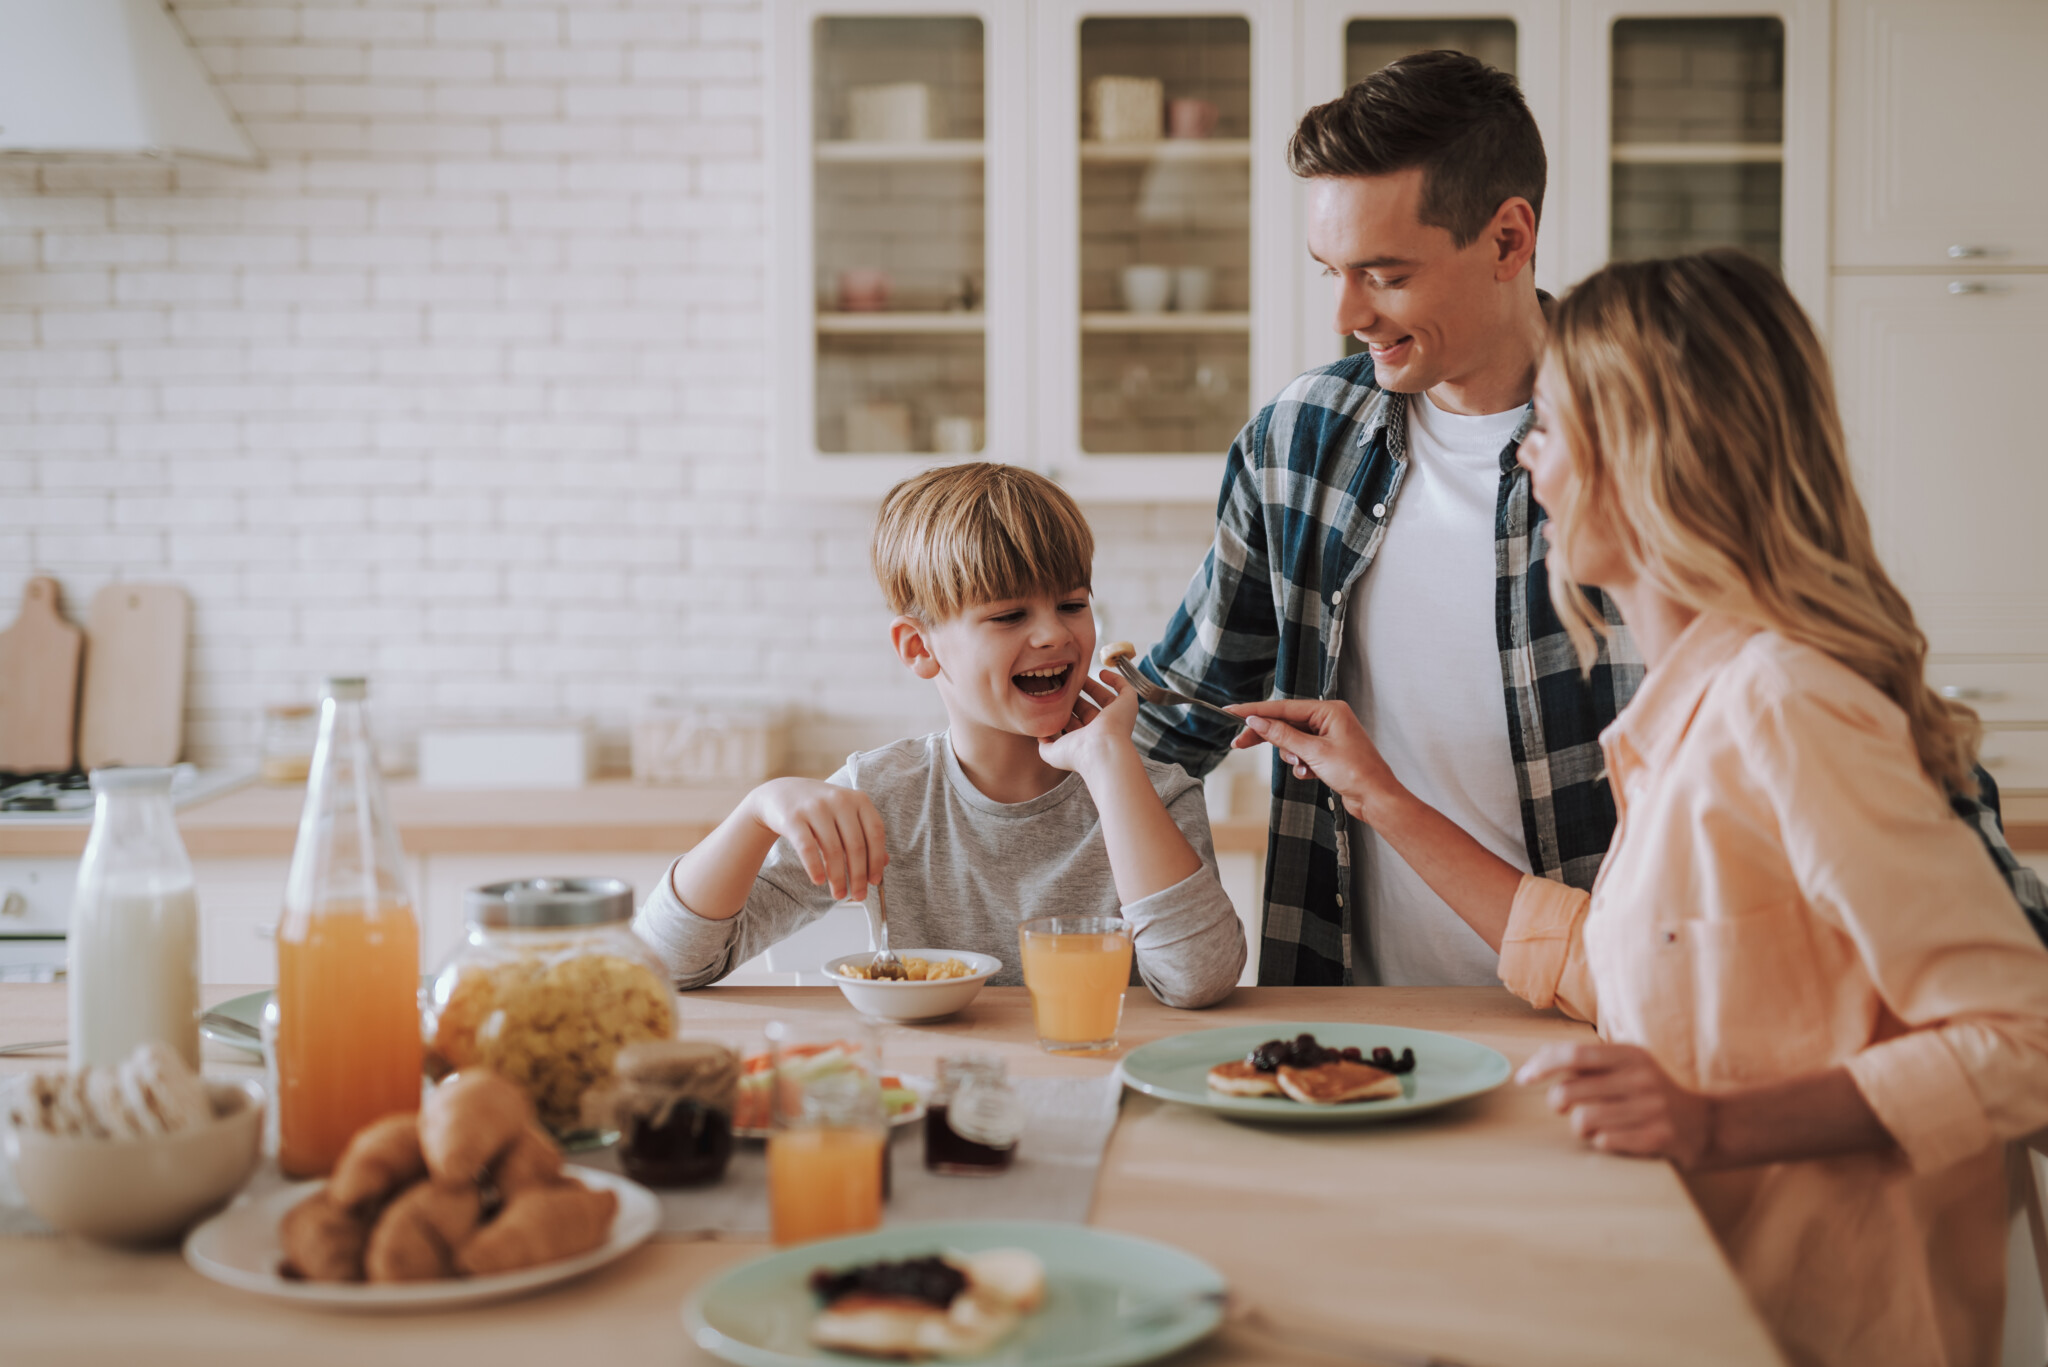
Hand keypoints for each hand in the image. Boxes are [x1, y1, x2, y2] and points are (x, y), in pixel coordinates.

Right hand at [746, 778, 888, 902]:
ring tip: (839, 894)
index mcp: (858, 799)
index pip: (875, 833)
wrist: (780, 793)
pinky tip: (819, 881)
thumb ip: (865, 835)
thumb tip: (884, 863)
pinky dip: (814, 867)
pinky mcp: (793, 817)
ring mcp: (816, 807)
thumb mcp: (845, 815)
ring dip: (838, 877)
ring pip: (833, 849)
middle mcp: (839, 800)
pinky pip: (807, 847)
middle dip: (858, 875)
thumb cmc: (820, 809)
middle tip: (858, 896)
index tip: (874, 881)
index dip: (876, 860)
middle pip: (855, 845)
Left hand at [1038, 670, 1139, 774]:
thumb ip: (1044, 745)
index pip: (1074, 723)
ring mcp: (1116, 717)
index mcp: (1086, 740)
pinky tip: (1102, 673)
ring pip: (1104, 698)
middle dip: (1075, 696)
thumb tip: (1040, 736)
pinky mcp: (1127, 705)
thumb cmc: (1077, 754)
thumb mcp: (1052, 753)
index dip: (1064, 711)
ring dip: (1092, 686)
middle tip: (1062, 683)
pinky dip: (1115, 679)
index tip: (1053, 698)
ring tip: (1078, 675)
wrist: (1101, 751)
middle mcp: (1102, 730)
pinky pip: (1124, 689)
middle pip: (1088, 708)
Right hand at [1227, 699, 1401, 823]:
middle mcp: (1329, 719)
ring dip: (1291, 756)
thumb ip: (1283, 735)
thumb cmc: (1355, 773)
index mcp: (1329, 710)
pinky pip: (1302, 754)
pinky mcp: (1328, 753)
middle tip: (1238, 744)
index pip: (1283, 707)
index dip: (1255, 711)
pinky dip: (1301, 765)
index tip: (1232, 711)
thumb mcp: (1313, 752)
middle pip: (1285, 723)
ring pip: (1293, 741)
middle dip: (1267, 736)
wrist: (1377, 799)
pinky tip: (1310, 775)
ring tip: (1303, 768)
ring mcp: (1329, 736)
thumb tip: (1257, 721)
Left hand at [1516, 1042, 1713, 1169]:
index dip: (1542, 1065)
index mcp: (1631, 1055)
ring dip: (1580, 1128)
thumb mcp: (1628, 1067)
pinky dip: (1600, 1142)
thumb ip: (1587, 1062)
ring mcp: (1652, 1108)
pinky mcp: (1658, 1137)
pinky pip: (1605, 1142)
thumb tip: (1537, 1061)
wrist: (1708, 1125)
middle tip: (1566, 1108)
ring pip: (1582, 1120)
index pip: (1573, 1054)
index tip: (1523, 1079)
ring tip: (1594, 1126)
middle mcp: (1641, 1078)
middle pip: (1568, 1091)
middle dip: (1558, 1104)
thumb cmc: (1653, 1094)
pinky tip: (1614, 1138)